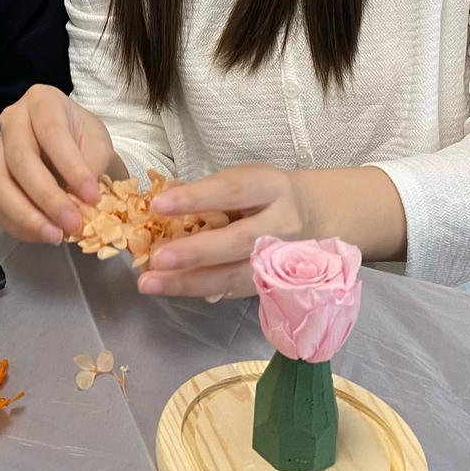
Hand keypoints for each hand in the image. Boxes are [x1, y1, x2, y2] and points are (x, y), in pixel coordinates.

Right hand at [0, 85, 121, 244]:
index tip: (92, 197)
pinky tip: (43, 235)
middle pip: (20, 160)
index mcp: (41, 101)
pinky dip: (19, 226)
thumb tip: (82, 199)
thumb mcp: (98, 142)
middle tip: (74, 223)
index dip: (71, 167)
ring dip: (27, 216)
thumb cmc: (82, 138)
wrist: (69, 143)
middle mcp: (11, 121)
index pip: (51, 133)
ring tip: (56, 236)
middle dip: (48, 197)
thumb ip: (93, 164)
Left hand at [136, 165, 405, 300]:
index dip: (196, 198)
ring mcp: (283, 261)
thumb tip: (157, 206)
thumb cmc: (267, 194)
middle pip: (239, 241)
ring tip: (150, 283)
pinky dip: (202, 290)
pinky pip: (236, 291)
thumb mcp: (247, 179)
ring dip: (189, 282)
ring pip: (236, 275)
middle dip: (195, 252)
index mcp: (273, 188)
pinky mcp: (276, 285)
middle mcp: (283, 225)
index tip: (159, 205)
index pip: (233, 191)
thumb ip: (211, 192)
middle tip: (156, 258)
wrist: (319, 217)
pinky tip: (173, 290)